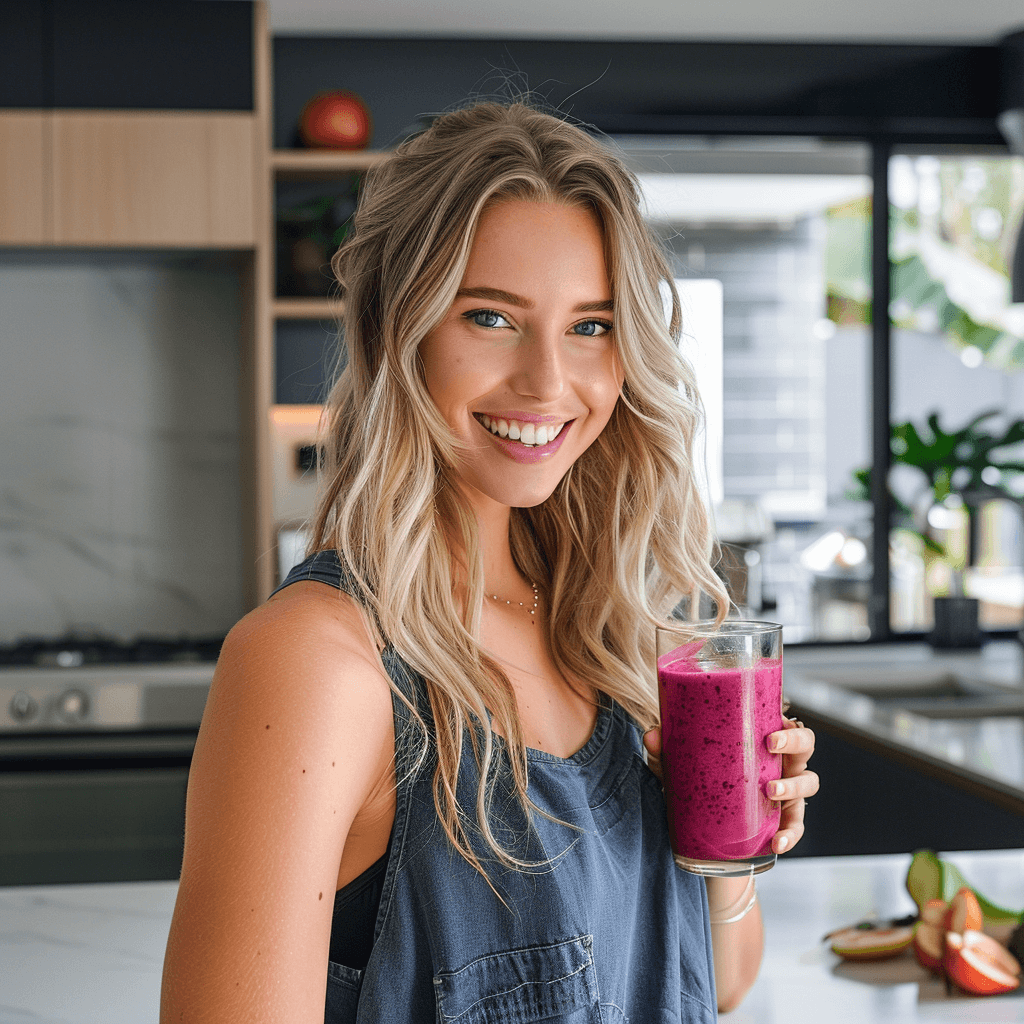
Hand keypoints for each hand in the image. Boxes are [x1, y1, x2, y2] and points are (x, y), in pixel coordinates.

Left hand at [642, 717, 818, 855]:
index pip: (785, 722)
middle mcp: (780, 763)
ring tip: (771, 792)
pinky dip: (791, 834)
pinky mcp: (784, 821)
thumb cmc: (701, 782)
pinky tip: (777, 842)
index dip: (785, 720)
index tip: (768, 728)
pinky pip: (797, 827)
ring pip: (808, 782)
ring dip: (793, 786)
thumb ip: (665, 751)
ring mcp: (787, 791)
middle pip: (806, 745)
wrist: (706, 833)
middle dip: (794, 743)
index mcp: (762, 742)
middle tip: (771, 746)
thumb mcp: (681, 766)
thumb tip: (652, 735)